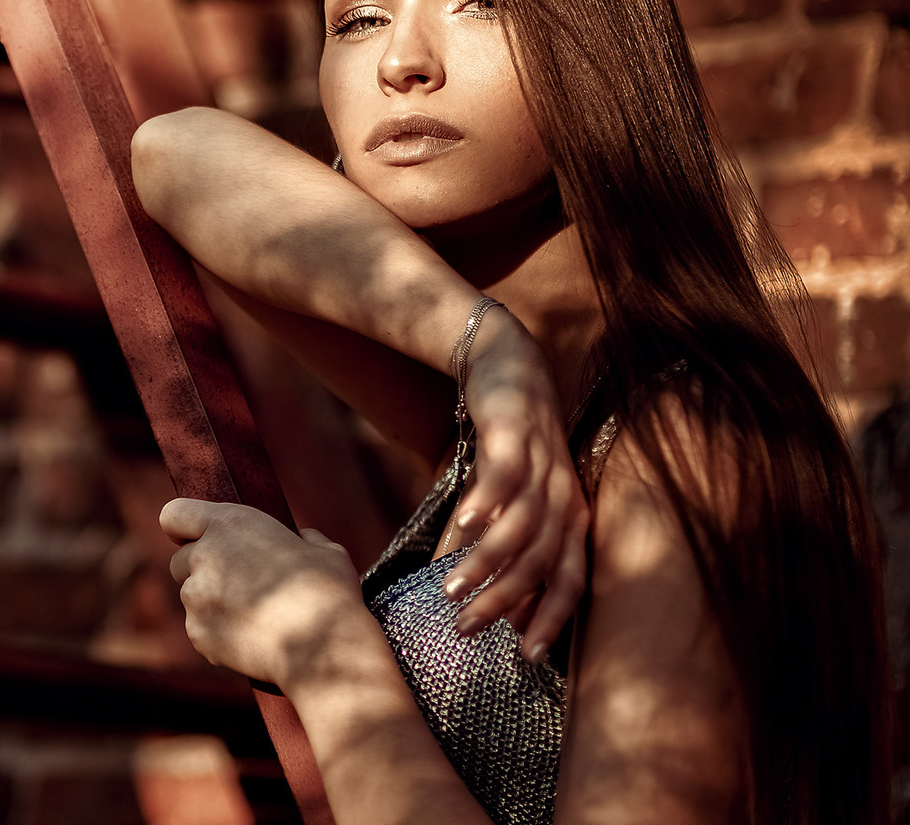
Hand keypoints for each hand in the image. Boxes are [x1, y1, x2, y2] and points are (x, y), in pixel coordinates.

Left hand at [160, 498, 366, 686]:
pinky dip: (220, 633)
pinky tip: (253, 638)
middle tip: (239, 583)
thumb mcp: (324, 550)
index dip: (184, 526)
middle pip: (180, 560)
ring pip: (193, 597)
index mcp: (230, 524)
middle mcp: (204, 556)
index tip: (196, 537)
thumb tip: (304, 539)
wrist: (322, 647)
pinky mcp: (198, 633)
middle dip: (202, 569)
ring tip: (255, 615)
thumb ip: (304, 540)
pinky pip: (201, 629)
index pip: (174, 514)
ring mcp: (196, 597)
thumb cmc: (327, 591)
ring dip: (213, 603)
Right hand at [442, 309, 588, 662]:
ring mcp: (543, 463)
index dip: (553, 619)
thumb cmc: (506, 442)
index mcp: (570, 517)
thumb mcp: (507, 498)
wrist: (507, 363)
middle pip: (542, 561)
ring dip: (486, 562)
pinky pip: (504, 474)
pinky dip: (486, 503)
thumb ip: (493, 543)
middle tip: (464, 628)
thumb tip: (469, 595)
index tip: (526, 657)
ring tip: (448, 589)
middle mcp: (564, 495)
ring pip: (521, 525)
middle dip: (504, 600)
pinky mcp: (515, 432)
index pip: (572, 580)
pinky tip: (461, 527)